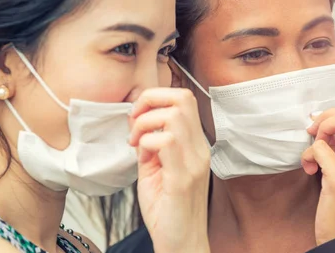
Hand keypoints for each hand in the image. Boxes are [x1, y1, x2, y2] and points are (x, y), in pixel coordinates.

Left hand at [129, 88, 210, 252]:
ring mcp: (194, 162)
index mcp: (195, 144)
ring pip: (174, 116)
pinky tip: (143, 159)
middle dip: (150, 100)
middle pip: (182, 98)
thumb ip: (150, 144)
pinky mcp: (184, 178)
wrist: (181, 243)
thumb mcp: (156, 169)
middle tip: (135, 122)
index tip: (137, 117)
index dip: (156, 97)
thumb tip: (138, 123)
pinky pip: (166, 141)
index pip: (184, 98)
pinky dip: (147, 143)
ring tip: (136, 142)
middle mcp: (199, 149)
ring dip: (146, 123)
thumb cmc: (167, 210)